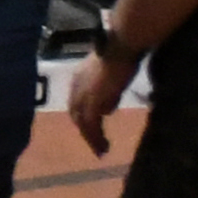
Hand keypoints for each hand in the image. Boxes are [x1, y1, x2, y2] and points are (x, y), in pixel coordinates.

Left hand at [68, 37, 142, 155]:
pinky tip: (103, 147)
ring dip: (91, 139)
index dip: (83, 116)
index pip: (76, 102)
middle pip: (76, 115)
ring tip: (101, 151)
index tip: (92, 127)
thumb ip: (107, 92)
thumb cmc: (121, 54)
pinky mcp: (91, 103)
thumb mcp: (111, 75)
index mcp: (79, 78)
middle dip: (85, 131)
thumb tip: (107, 109)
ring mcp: (82, 95)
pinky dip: (96, 138)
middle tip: (96, 144)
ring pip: (83, 123)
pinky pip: (91, 126)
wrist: (121, 47)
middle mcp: (76, 87)